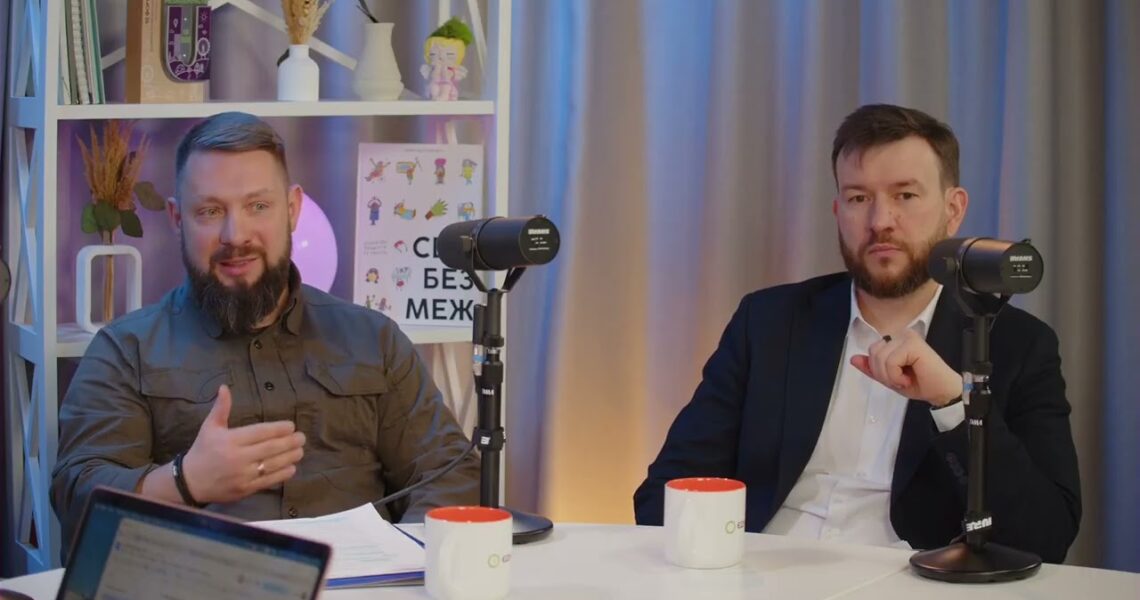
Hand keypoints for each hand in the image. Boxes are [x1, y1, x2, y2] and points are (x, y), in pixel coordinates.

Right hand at [181, 385, 305, 503]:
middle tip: (302, 437)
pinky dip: (282, 474)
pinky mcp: (245, 489)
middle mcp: (238, 457)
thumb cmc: (203, 451)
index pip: (260, 432)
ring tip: (300, 451)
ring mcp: (243, 475)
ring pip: (272, 465)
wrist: (190, 482)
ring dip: (290, 457)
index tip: (291, 426)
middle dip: (289, 442)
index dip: (278, 429)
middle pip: (270, 448)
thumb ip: (221, 408)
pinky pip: (268, 481)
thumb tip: (224, 387)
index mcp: (231, 440)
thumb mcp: (209, 427)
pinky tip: (292, 467)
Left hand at [850, 329, 961, 406]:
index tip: (896, 378)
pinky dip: (896, 375)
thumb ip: (871, 368)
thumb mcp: (889, 378)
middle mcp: (900, 335)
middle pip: (873, 353)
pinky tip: (908, 378)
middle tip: (901, 380)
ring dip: (890, 376)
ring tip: (905, 379)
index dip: (878, 370)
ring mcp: (907, 337)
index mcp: (894, 341)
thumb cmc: (919, 384)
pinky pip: (890, 361)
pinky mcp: (913, 344)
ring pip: (880, 357)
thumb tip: (853, 359)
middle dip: (883, 373)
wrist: (941, 392)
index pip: (872, 351)